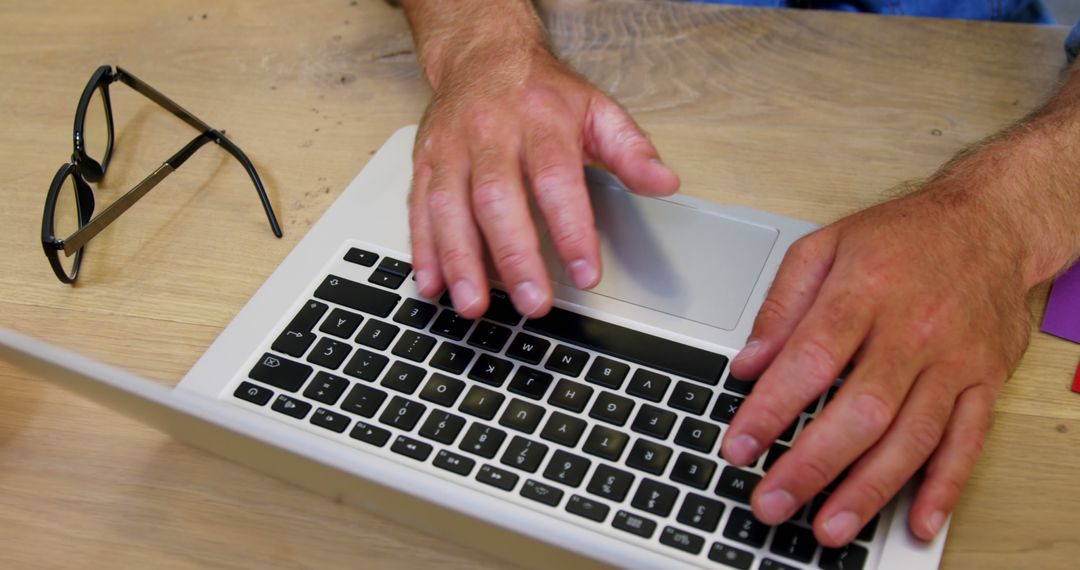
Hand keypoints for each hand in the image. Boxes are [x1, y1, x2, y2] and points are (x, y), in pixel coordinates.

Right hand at [407, 41, 678, 317]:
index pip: (557, 179)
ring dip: (460, 261)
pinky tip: (433, 284)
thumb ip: (630, 149)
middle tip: (533, 303)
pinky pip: (419, 208)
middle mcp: (490, 133)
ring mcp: (451, 148)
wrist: (482, 53)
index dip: (572, 229)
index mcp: (540, 120)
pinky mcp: (423, 162)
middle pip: (498, 199)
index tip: (586, 274)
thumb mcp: (596, 108)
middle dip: (514, 256)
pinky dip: (424, 250)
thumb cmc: (542, 91)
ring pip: (449, 207)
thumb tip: (665, 183)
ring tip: (475, 305)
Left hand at [722, 184, 1032, 546]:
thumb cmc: (902, 236)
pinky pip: (967, 441)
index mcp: (864, 291)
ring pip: (911, 436)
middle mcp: (913, 330)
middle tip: (772, 502)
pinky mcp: (984, 381)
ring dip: (869, 489)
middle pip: (860, 410)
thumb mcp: (825, 247)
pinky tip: (918, 520)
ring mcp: (953, 360)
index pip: (810, 360)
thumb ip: (781, 305)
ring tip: (828, 526)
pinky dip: (944, 487)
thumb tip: (747, 364)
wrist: (989, 222)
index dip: (770, 410)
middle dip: (811, 465)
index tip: (739, 447)